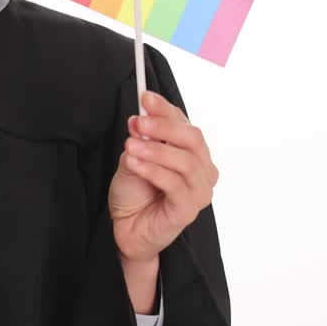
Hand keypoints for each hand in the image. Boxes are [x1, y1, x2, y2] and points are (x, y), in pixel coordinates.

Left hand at [108, 90, 219, 264]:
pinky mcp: (188, 210)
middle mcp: (201, 171)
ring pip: (185, 161)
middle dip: (164, 126)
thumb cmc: (134, 193)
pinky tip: (135, 163)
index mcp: (192, 154)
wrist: (125, 228)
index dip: (166, 109)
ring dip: (155, 150)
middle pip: (193, 139)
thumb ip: (140, 139)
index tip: (145, 97)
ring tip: (131, 146)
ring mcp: (198, 192)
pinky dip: (153, 170)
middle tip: (139, 122)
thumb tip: (139, 119)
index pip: (185, 124)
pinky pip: (175, 184)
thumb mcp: (132, 157)